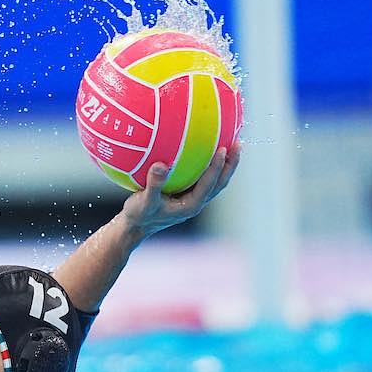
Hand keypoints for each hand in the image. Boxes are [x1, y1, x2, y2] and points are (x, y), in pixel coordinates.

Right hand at [120, 142, 240, 239]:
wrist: (134, 227)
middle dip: (231, 164)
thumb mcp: (144, 201)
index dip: (218, 167)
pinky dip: (207, 165)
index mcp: (191, 205)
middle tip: (238, 143)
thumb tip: (161, 165)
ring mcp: (192, 199)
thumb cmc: (139, 216)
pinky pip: (202, 178)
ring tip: (230, 144)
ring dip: (224, 164)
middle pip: (220, 182)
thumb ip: (154, 184)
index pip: (210, 184)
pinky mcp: (186, 195)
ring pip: (214, 181)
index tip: (223, 149)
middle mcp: (196, 202)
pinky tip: (203, 149)